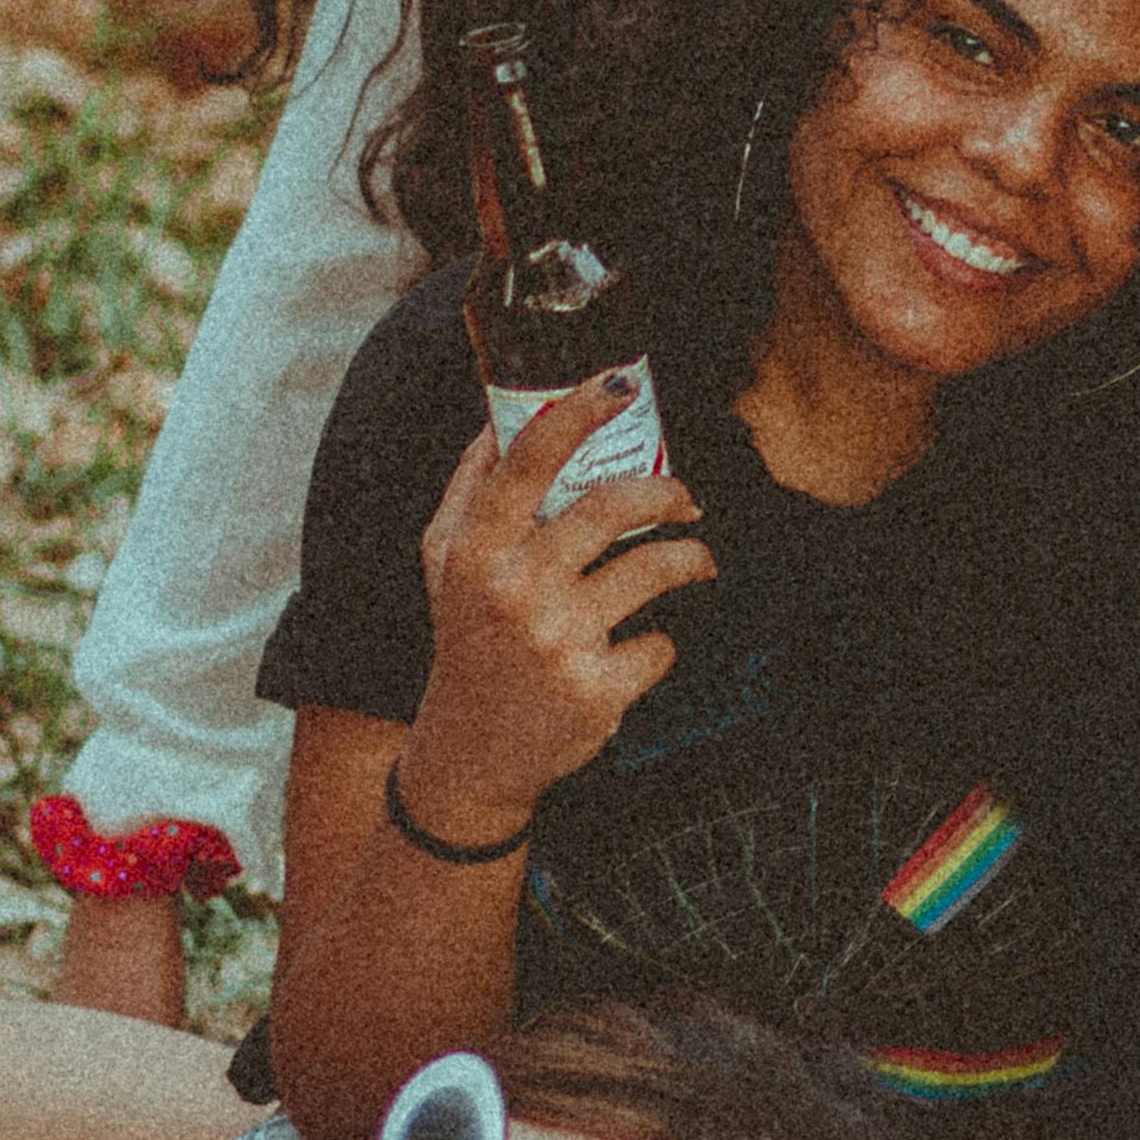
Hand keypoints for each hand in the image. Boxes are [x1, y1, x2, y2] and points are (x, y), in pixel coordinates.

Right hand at [401, 379, 714, 833]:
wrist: (470, 755)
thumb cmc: (466, 642)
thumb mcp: (444, 564)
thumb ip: (470, 487)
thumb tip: (502, 413)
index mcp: (474, 549)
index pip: (529, 459)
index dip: (579, 411)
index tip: (620, 383)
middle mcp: (513, 589)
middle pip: (612, 504)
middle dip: (668, 492)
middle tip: (685, 499)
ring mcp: (557, 641)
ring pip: (655, 568)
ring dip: (690, 559)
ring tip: (695, 562)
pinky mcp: (597, 690)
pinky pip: (661, 645)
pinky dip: (659, 645)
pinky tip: (637, 650)